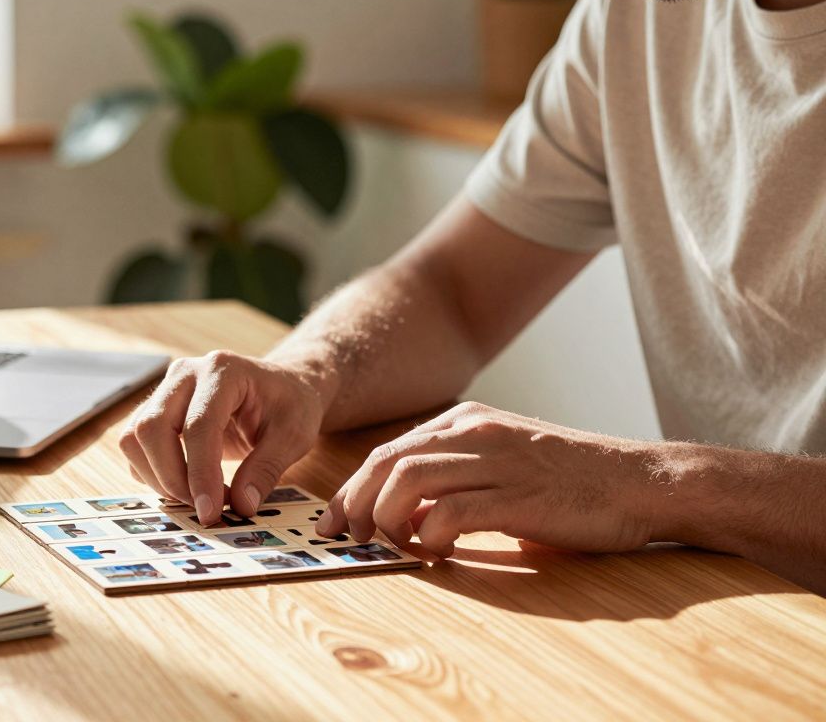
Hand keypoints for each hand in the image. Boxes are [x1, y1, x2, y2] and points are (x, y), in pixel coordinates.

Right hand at [119, 350, 326, 524]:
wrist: (282, 387)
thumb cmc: (289, 405)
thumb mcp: (294, 436)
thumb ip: (267, 469)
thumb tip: (241, 506)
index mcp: (223, 370)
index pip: (198, 425)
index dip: (200, 473)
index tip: (211, 512)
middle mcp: (185, 373)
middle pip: (152, 428)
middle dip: (172, 479)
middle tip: (205, 510)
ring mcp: (165, 389)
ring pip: (134, 437)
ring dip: (159, 478)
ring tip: (198, 498)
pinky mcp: (155, 409)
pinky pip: (135, 446)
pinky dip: (153, 474)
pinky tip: (187, 485)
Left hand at [316, 402, 661, 558]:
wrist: (642, 482)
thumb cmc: (572, 482)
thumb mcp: (504, 462)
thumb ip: (456, 478)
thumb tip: (405, 514)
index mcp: (468, 421)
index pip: (388, 451)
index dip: (351, 488)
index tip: (333, 522)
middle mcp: (475, 432)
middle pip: (386, 462)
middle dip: (354, 504)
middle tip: (346, 539)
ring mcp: (496, 460)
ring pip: (407, 481)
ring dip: (385, 519)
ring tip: (391, 546)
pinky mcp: (517, 494)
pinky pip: (450, 512)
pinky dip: (429, 537)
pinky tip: (437, 553)